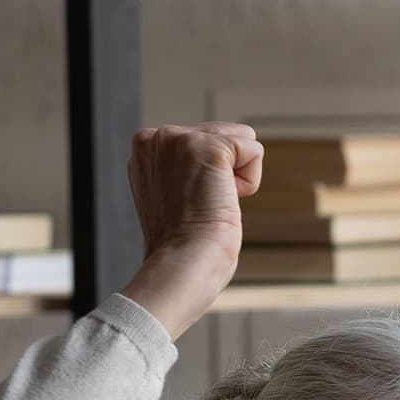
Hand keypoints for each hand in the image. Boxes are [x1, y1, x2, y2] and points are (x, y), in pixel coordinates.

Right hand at [120, 122, 263, 339]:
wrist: (182, 264)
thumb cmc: (183, 247)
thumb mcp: (173, 197)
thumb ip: (184, 170)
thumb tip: (215, 169)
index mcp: (145, 149)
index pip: (201, 139)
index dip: (207, 177)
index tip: (188, 205)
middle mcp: (156, 137)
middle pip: (223, 134)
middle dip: (222, 174)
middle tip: (200, 207)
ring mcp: (179, 138)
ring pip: (241, 139)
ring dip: (236, 178)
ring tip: (209, 203)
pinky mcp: (209, 147)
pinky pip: (254, 151)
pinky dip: (248, 183)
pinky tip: (222, 201)